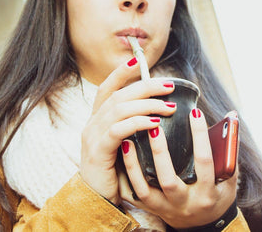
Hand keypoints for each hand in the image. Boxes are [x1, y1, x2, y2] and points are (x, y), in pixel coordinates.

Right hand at [80, 57, 175, 204]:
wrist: (96, 200)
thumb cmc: (115, 172)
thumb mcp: (124, 145)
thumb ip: (133, 127)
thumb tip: (158, 112)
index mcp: (98, 120)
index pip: (107, 89)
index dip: (121, 73)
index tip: (137, 60)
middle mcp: (92, 124)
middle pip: (119, 95)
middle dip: (145, 87)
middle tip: (169, 87)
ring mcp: (93, 137)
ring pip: (120, 109)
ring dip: (147, 104)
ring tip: (169, 107)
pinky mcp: (98, 151)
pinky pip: (118, 130)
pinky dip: (137, 123)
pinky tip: (154, 123)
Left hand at [119, 108, 237, 228]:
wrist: (205, 225)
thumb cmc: (218, 195)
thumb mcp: (229, 178)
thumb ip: (228, 152)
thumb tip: (229, 120)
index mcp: (208, 193)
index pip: (205, 162)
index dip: (200, 136)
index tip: (195, 113)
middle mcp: (185, 203)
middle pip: (169, 180)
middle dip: (160, 153)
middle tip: (153, 127)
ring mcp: (167, 208)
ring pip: (145, 190)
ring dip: (134, 166)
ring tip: (128, 141)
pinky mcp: (153, 210)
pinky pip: (133, 196)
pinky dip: (125, 178)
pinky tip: (120, 158)